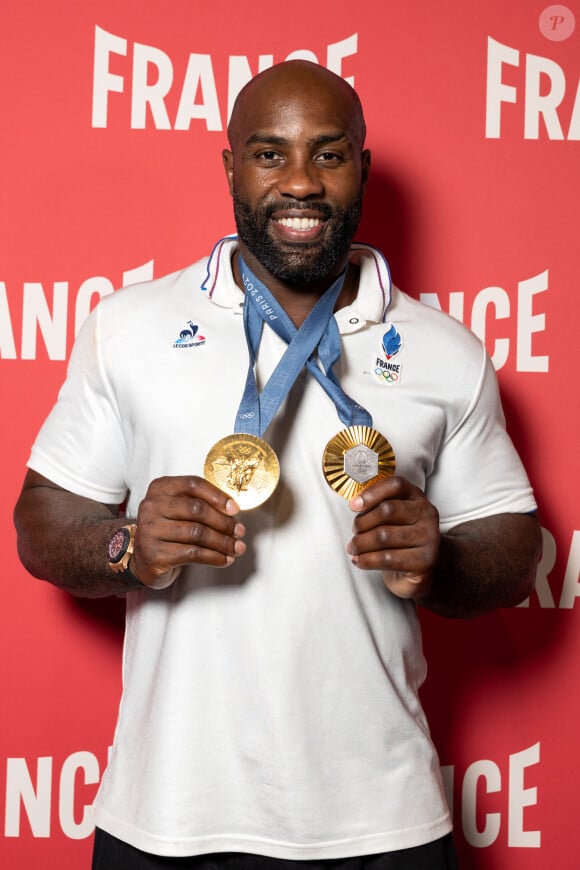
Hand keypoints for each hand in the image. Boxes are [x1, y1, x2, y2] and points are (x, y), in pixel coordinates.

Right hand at [130, 476, 245, 588]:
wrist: (143, 559)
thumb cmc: (168, 530)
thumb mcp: (178, 509)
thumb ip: (200, 503)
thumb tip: (232, 512)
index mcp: (160, 488)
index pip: (193, 484)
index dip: (217, 496)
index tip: (235, 509)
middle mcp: (151, 506)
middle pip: (197, 509)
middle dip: (223, 522)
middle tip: (240, 531)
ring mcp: (150, 530)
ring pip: (197, 533)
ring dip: (222, 542)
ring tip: (236, 547)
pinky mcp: (155, 554)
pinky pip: (192, 554)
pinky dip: (213, 557)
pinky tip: (224, 559)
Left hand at [347, 476, 439, 599]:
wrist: (419, 570)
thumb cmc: (399, 539)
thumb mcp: (392, 518)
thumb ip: (377, 507)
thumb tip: (356, 505)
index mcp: (416, 497)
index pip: (396, 485)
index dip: (372, 492)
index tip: (353, 505)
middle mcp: (426, 514)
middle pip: (387, 510)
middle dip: (362, 522)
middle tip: (354, 532)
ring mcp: (428, 537)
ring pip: (384, 536)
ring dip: (361, 543)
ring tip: (353, 548)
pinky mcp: (424, 561)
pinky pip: (388, 558)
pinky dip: (367, 560)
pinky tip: (359, 560)